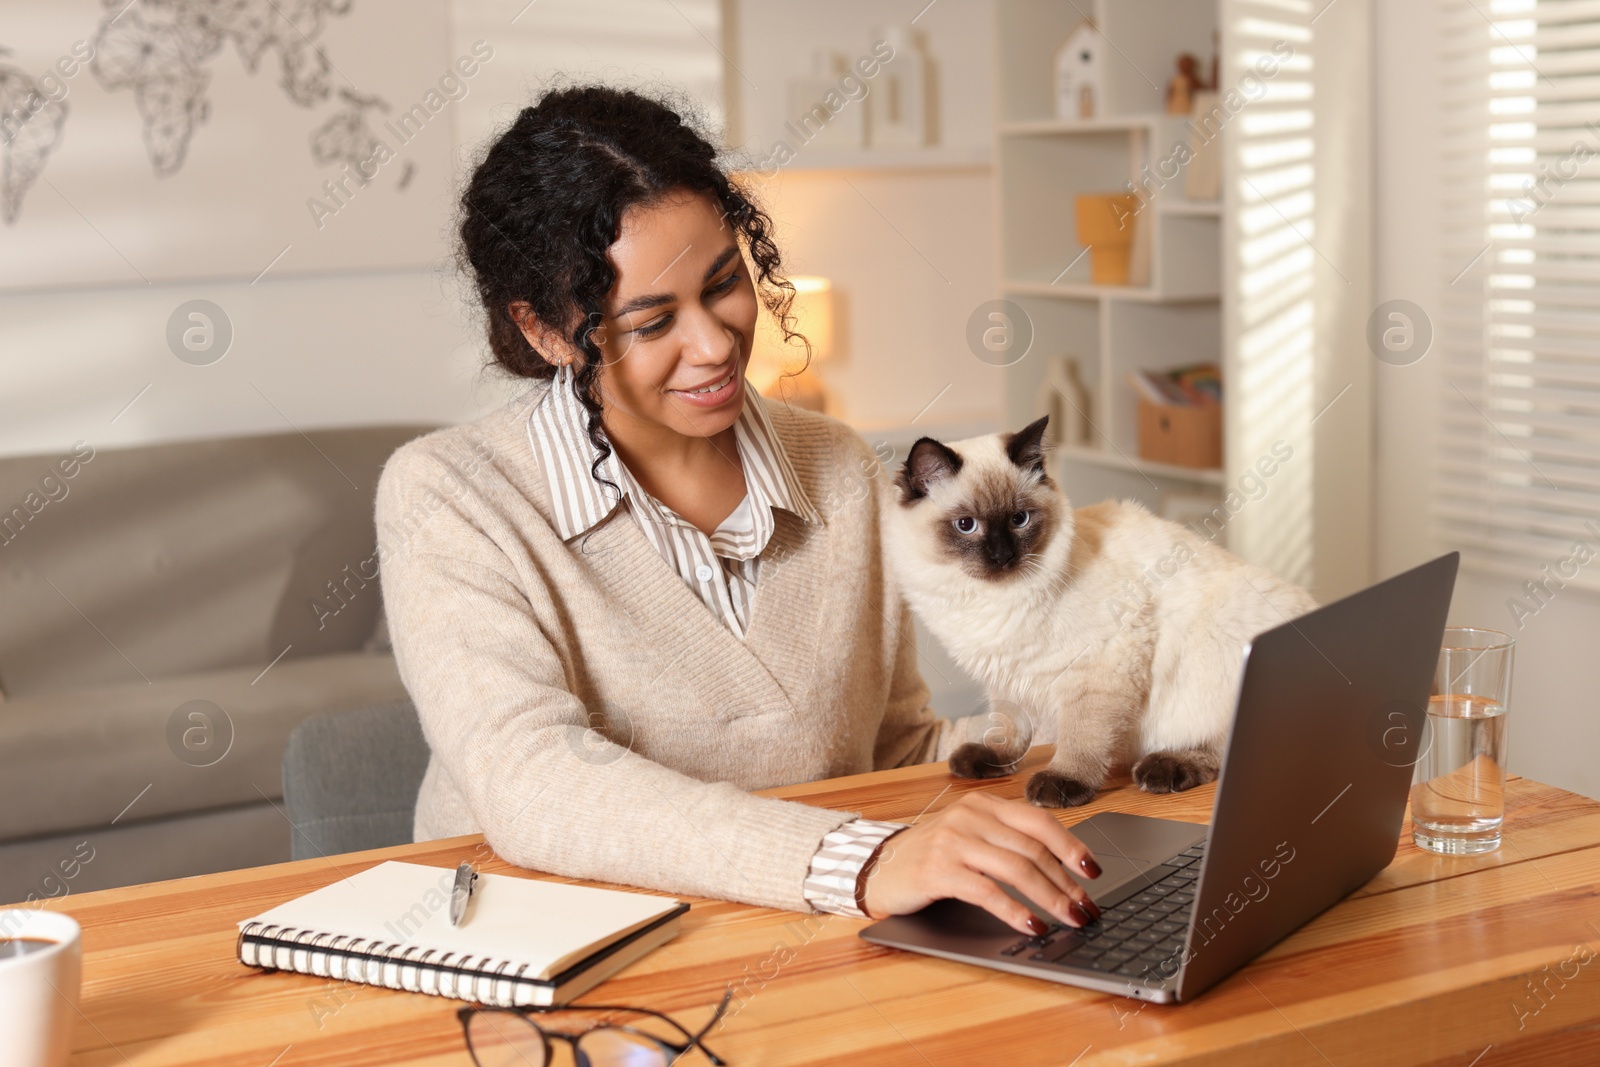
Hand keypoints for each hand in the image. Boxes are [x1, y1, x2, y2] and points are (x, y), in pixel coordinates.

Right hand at [861, 792, 1104, 935]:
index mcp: (983, 804)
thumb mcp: (969, 837)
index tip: (1093, 871)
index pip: (1038, 821)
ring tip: (1070, 919)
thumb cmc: (930, 855)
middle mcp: (969, 816)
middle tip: (1087, 908)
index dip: (1071, 846)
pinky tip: (1032, 925)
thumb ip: (1005, 842)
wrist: (877, 867)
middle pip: (1033, 849)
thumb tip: (1060, 869)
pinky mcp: (938, 870)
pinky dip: (1016, 911)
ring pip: (1017, 869)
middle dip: (1067, 883)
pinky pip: (988, 891)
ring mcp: (953, 841)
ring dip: (1050, 899)